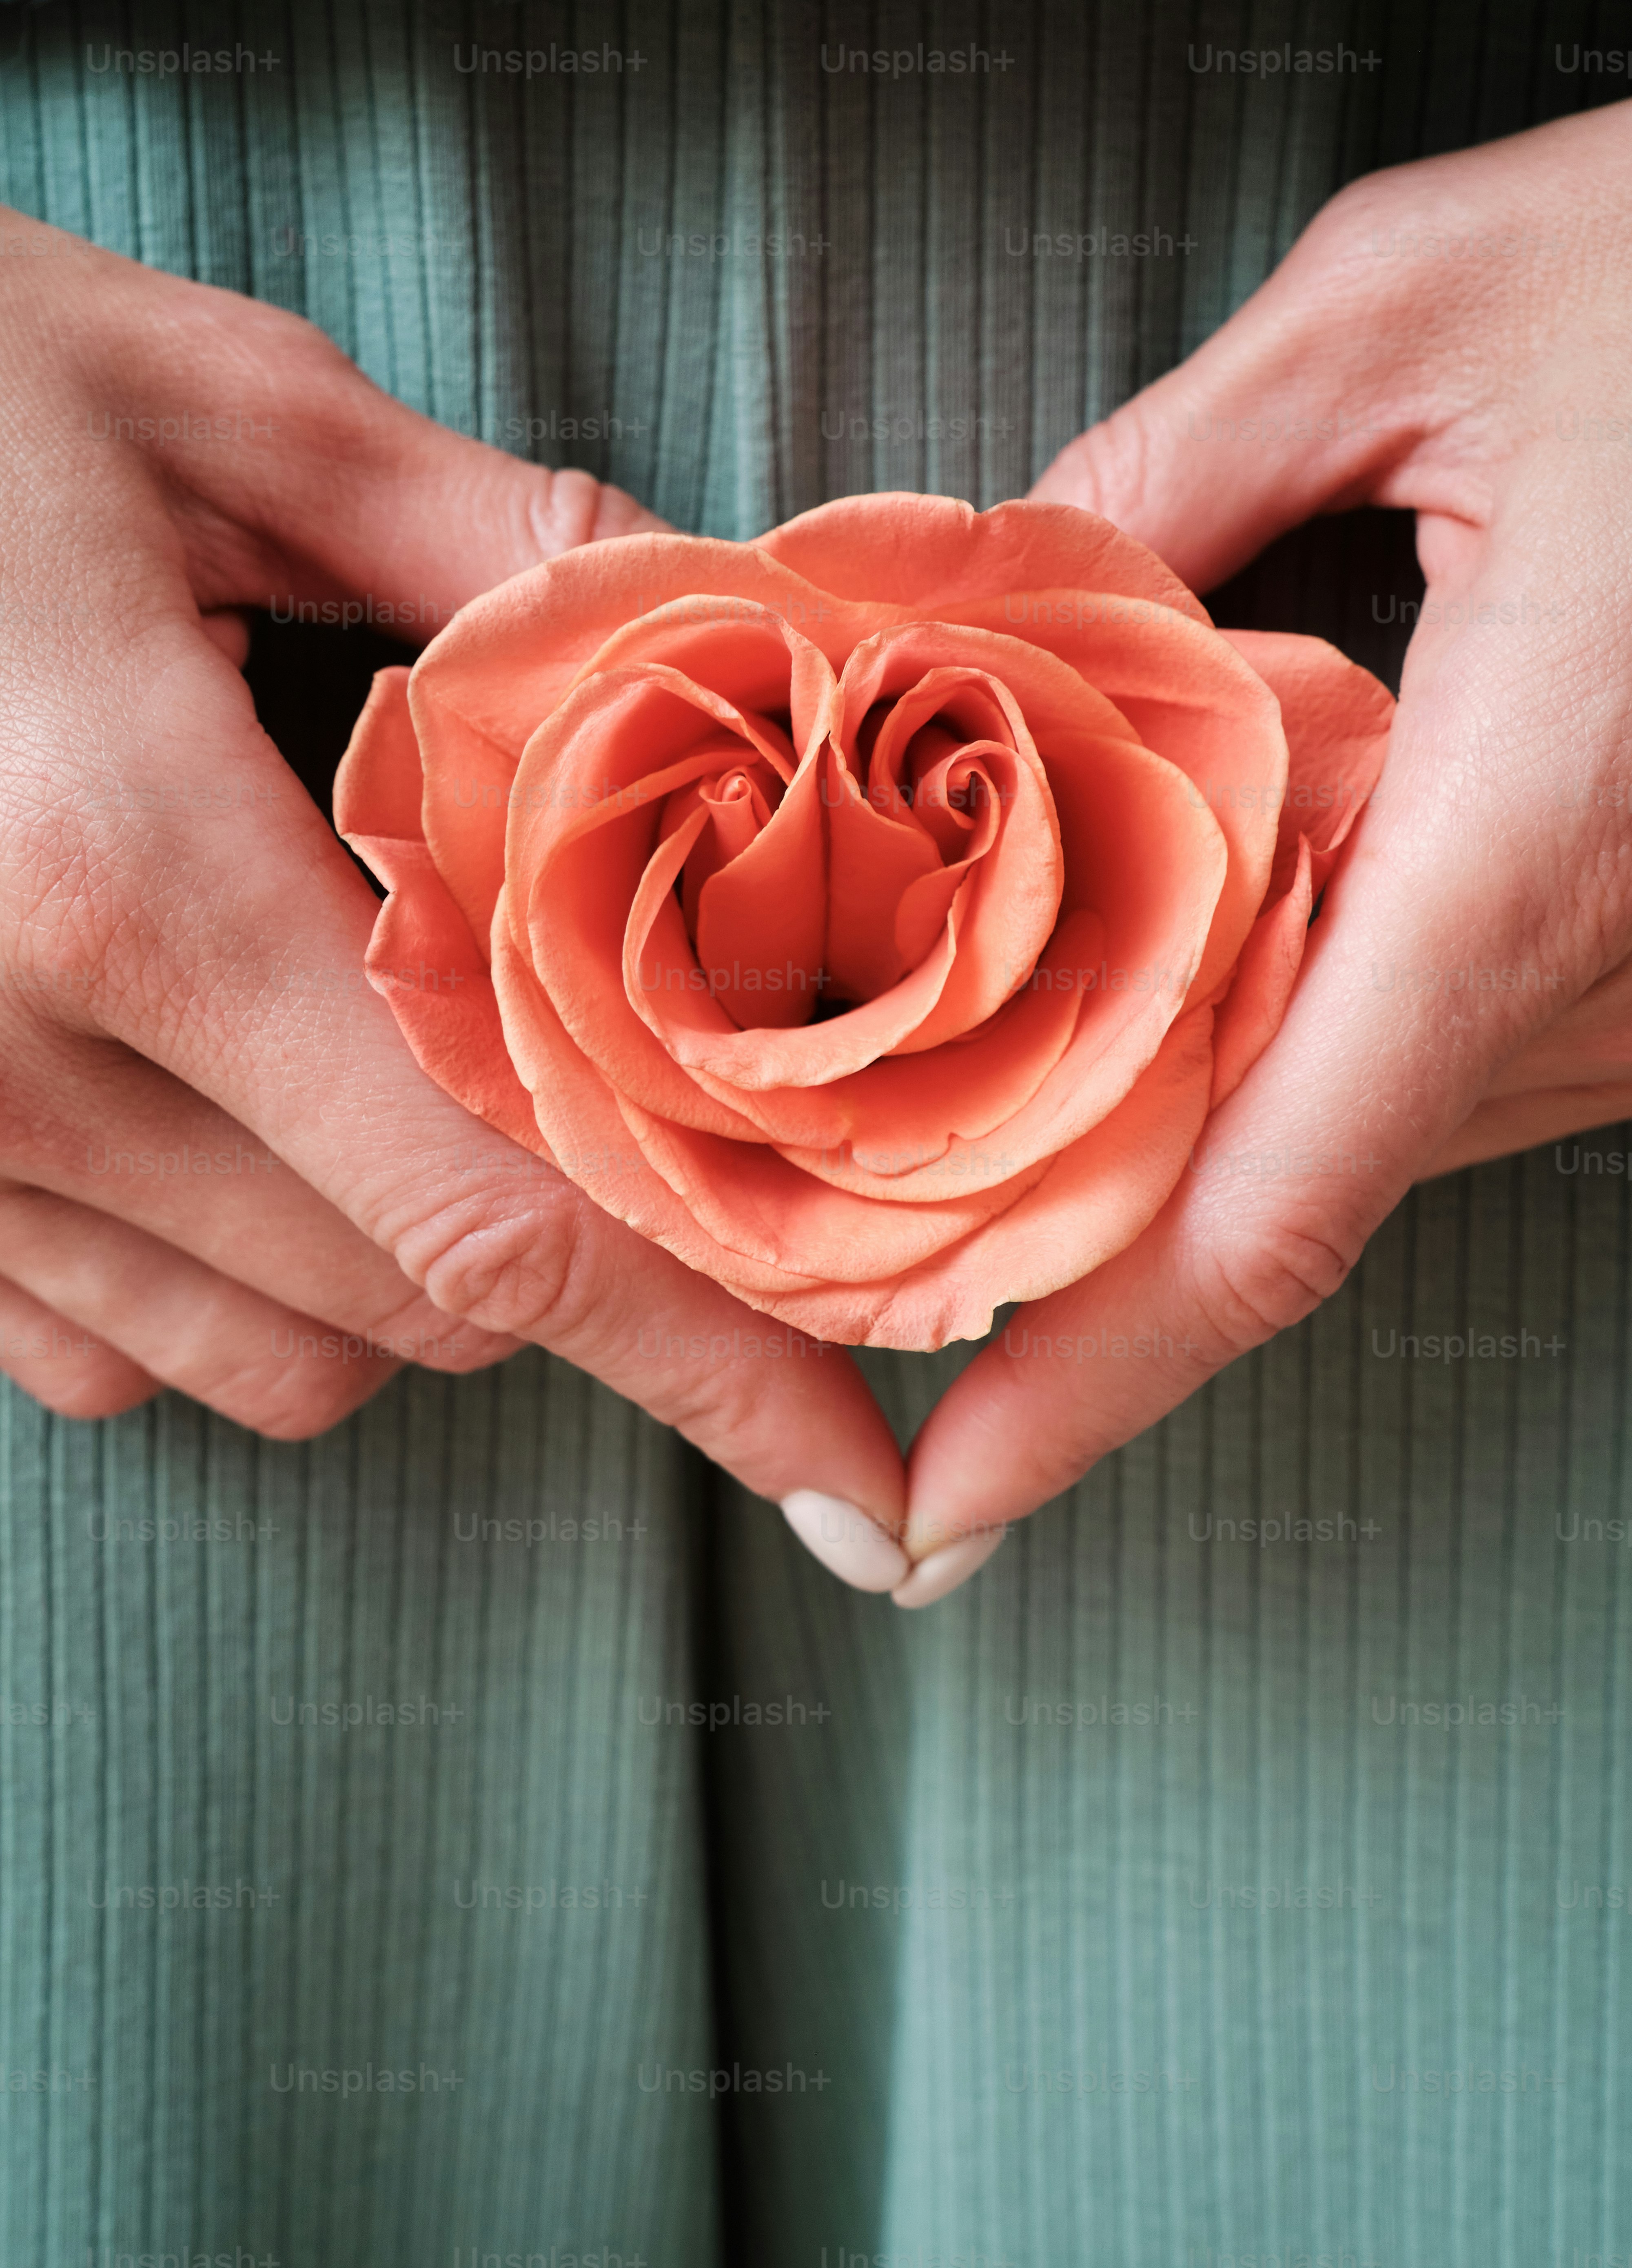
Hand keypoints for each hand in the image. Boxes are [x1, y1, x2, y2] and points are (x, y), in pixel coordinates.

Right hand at [0, 210, 905, 1566]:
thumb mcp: (197, 402)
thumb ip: (479, 537)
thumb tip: (711, 618)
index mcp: (131, 873)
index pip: (503, 1216)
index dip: (716, 1361)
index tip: (854, 1466)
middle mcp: (13, 1062)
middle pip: (421, 1308)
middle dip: (569, 1249)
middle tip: (613, 1107)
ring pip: (280, 1366)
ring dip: (398, 1275)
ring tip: (386, 1083)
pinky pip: (113, 1361)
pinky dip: (220, 1290)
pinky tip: (219, 1123)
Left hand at [897, 101, 1631, 1592]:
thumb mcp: (1412, 300)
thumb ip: (1170, 466)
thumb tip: (1001, 577)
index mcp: (1526, 836)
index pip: (1271, 1203)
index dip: (1088, 1385)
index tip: (946, 1505)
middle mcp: (1601, 961)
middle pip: (1282, 1197)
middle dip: (1070, 1273)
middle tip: (858, 1296)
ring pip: (1357, 1141)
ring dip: (1167, 1163)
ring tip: (959, 1171)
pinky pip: (1435, 1067)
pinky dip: (1284, 1069)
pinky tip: (1169, 1016)